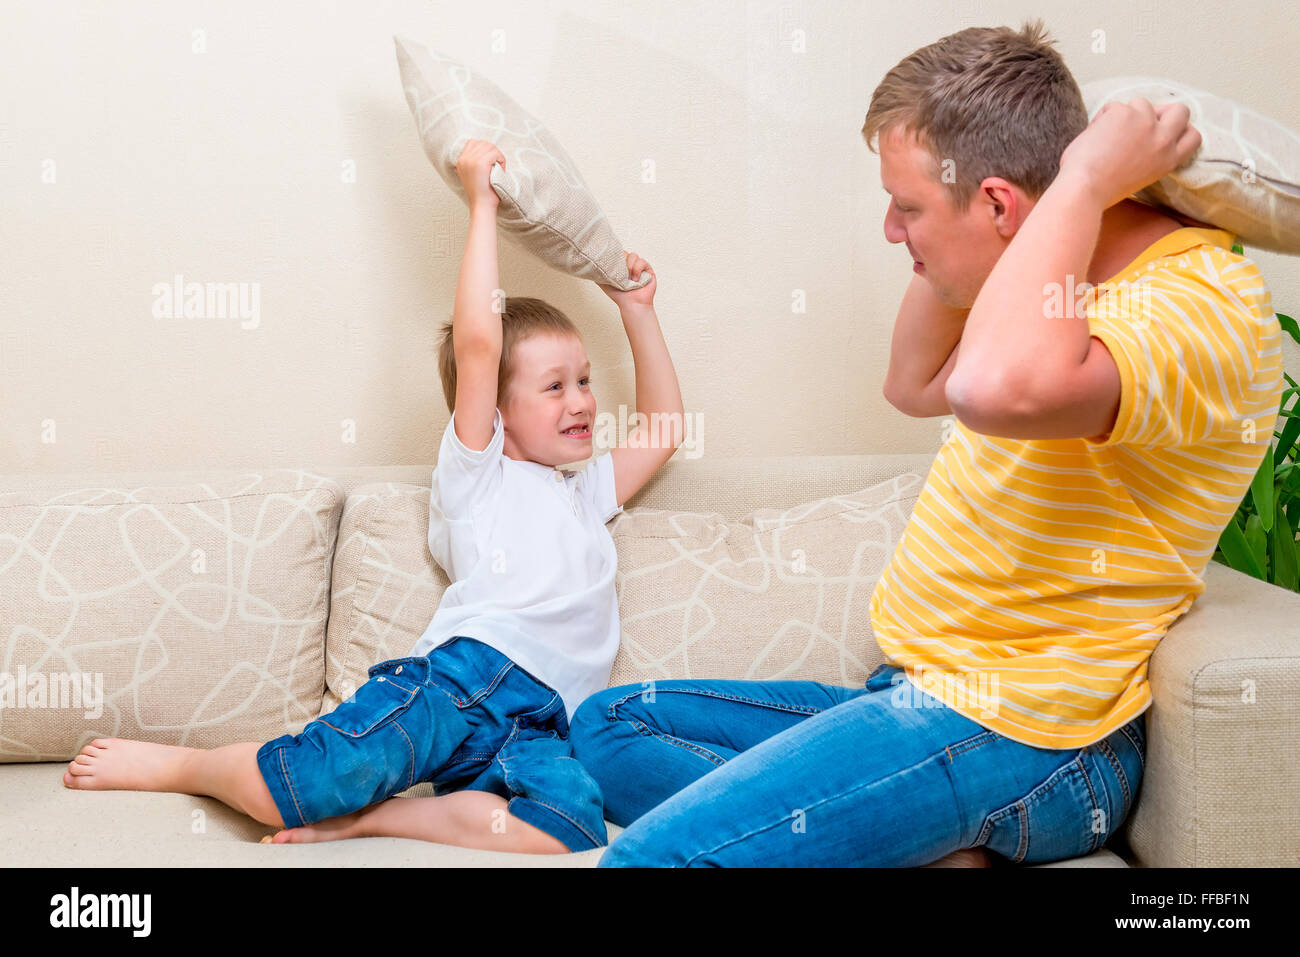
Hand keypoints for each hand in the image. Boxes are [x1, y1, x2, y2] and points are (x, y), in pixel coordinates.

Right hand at [454, 139, 505, 211]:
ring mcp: (471, 160)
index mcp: (460, 161)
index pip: (473, 142)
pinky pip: (495, 153)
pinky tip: (501, 170)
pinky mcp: (480, 163)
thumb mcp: (472, 175)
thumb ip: (473, 163)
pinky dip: (501, 160)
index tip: (490, 162)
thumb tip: (484, 152)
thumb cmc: (481, 193)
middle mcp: (464, 159)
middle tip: (498, 166)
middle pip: (483, 143)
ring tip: (499, 168)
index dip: (485, 150)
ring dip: (498, 156)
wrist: (481, 205)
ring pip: (490, 147)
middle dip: (493, 152)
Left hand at [598, 251, 656, 310]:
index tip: (612, 261)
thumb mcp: (604, 283)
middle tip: (620, 272)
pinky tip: (635, 279)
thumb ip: (598, 275)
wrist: (632, 304)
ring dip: (630, 266)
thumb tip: (589, 266)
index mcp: (620, 266)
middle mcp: (630, 265)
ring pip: (634, 255)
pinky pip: (642, 261)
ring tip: (629, 278)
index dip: (615, 255)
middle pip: (626, 252)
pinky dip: (637, 269)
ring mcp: (639, 267)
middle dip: (622, 260)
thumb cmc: (619, 296)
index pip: (618, 253)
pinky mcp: (648, 270)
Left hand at [1057, 98, 1201, 209]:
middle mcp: (1163, 139)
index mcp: (1168, 160)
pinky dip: (1102, 118)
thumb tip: (1146, 130)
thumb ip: (1151, 154)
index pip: (1193, 136)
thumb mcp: (1140, 176)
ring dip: (1125, 114)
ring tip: (1107, 136)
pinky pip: (1113, 106)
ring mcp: (1146, 122)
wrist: (1083, 188)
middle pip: (1180, 110)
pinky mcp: (1125, 112)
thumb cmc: (1102, 188)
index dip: (1181, 129)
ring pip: (1141, 103)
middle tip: (1140, 120)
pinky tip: (1093, 136)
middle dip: (1163, 110)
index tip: (1167, 129)